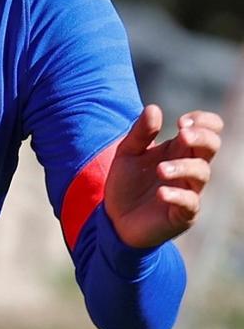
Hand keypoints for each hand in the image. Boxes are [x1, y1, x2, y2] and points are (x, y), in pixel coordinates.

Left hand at [104, 104, 222, 247]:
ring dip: (183, 167)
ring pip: (202, 173)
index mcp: (179, 149)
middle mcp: (189, 168)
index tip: (182, 122)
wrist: (115, 220)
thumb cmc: (126, 184)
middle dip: (201, 137)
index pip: (209, 128)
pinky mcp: (183, 214)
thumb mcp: (127, 154)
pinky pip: (190, 203)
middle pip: (212, 146)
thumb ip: (140, 133)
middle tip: (182, 134)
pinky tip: (161, 192)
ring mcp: (189, 191)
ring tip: (160, 170)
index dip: (203, 121)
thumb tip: (154, 108)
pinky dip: (177, 196)